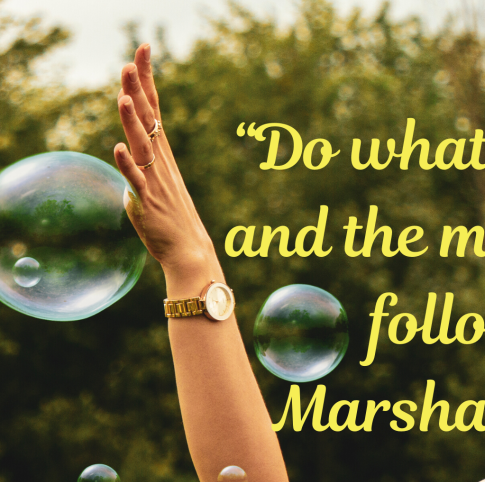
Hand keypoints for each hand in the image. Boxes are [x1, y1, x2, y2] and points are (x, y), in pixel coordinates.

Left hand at [113, 44, 218, 274]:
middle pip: (149, 119)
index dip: (146, 79)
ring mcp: (155, 181)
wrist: (189, 252)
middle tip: (132, 61)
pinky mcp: (147, 202)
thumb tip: (128, 169)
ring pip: (142, 145)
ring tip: (124, 97)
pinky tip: (119, 148)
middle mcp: (160, 163)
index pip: (154, 109)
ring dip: (133, 122)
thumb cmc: (172, 223)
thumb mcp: (153, 189)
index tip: (142, 50)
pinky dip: (128, 164)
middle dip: (139, 89)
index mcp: (162, 155)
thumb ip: (138, 173)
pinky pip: (137, 180)